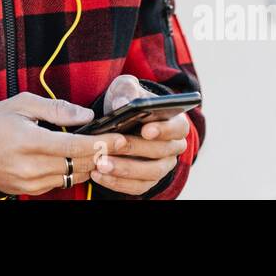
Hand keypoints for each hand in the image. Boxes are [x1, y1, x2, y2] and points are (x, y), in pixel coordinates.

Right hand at [0, 92, 133, 196]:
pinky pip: (60, 183)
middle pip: (78, 164)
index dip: (100, 143)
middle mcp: (31, 166)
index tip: (120, 138)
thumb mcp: (22, 104)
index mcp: (29, 141)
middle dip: (101, 154)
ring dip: (89, 164)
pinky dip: (73, 172)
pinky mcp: (30, 190)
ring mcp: (30, 182)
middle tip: (119, 143)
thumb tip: (87, 115)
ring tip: (100, 150)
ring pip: (73, 176)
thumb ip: (56, 109)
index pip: (74, 145)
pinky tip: (78, 159)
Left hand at [91, 75, 190, 195]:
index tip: (145, 130)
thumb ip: (126, 90)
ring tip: (100, 164)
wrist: (117, 119)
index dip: (163, 130)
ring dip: (124, 170)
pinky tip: (98, 175)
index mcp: (175, 122)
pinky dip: (117, 183)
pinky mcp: (147, 181)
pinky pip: (136, 186)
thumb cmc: (125, 100)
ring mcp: (162, 166)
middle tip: (113, 146)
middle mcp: (173, 147)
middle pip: (160, 152)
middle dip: (135, 150)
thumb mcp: (124, 88)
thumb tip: (123, 103)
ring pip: (149, 173)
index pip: (177, 128)